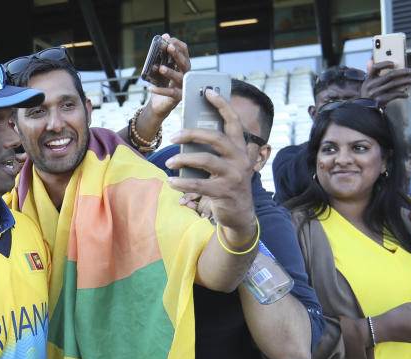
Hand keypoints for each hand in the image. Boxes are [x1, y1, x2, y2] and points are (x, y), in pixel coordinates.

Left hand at [147, 35, 191, 116]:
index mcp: (183, 65)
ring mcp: (183, 86)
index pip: (185, 52)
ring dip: (170, 72)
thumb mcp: (161, 67)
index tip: (168, 40)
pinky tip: (150, 87)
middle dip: (177, 55)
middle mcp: (186, 75)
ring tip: (160, 68)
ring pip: (179, 77)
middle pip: (184, 63)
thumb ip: (163, 53)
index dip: (178, 45)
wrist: (159, 103)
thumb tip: (165, 35)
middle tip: (169, 48)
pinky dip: (160, 90)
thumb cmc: (162, 83)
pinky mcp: (178, 97)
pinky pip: (170, 93)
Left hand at [165, 90, 255, 244]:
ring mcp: (233, 176)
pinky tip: (171, 182)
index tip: (207, 91)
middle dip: (191, 133)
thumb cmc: (228, 186)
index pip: (233, 121)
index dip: (221, 104)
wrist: (241, 216)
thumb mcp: (228, 166)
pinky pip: (199, 184)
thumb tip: (189, 137)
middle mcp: (240, 160)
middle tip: (173, 136)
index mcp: (240, 149)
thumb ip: (216, 152)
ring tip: (169, 161)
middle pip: (215, 138)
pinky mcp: (224, 193)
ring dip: (183, 159)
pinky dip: (182, 183)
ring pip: (205, 160)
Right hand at [361, 60, 410, 106]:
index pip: (376, 67)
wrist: (364, 109)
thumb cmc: (369, 93)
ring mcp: (377, 93)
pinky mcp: (382, 100)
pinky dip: (402, 94)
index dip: (385, 63)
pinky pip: (395, 95)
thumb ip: (370, 72)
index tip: (395, 63)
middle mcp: (372, 85)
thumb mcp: (367, 82)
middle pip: (390, 75)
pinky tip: (407, 94)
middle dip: (403, 72)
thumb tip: (370, 61)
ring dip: (406, 82)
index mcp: (369, 78)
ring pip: (395, 84)